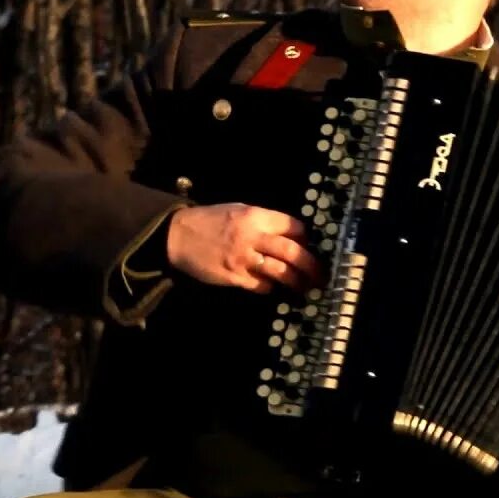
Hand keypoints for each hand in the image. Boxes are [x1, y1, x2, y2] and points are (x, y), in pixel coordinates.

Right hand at [166, 204, 325, 294]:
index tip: (308, 245)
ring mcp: (243, 258)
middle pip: (292, 251)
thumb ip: (264, 221)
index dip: (305, 237)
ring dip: (297, 281)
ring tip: (306, 287)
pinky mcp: (234, 277)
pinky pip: (261, 285)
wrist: (178, 235)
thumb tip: (291, 235)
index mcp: (255, 216)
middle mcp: (252, 236)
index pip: (293, 226)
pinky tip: (272, 286)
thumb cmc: (210, 221)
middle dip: (311, 264)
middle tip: (320, 274)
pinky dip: (270, 287)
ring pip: (280, 272)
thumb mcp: (238, 210)